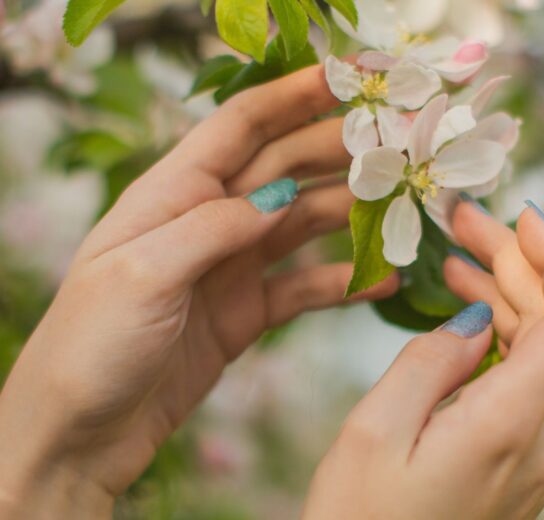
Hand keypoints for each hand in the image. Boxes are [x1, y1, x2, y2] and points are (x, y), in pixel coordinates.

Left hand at [0, 65, 397, 516]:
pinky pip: (305, 288)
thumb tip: (283, 194)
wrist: (79, 434)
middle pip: (284, 168)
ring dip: (350, 214)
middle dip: (339, 151)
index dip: (294, 96)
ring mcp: (231, 267)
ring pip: (302, 225)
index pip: (241, 126)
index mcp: (171, 194)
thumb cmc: (90, 345)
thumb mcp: (143, 274)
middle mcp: (206, 221)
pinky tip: (382, 280)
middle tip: (399, 144)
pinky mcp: (247, 312)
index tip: (350, 78)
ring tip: (403, 210)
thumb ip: (214, 228)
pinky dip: (343, 282)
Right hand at [302, 202, 543, 518]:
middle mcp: (542, 438)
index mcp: (511, 423)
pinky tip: (466, 315)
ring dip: (508, 297)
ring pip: (541, 352)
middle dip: (516, 263)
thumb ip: (430, 360)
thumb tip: (477, 315)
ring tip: (458, 260)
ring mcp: (536, 452)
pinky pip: (526, 382)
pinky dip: (501, 337)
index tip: (520, 216)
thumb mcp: (376, 429)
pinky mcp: (519, 460)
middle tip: (464, 222)